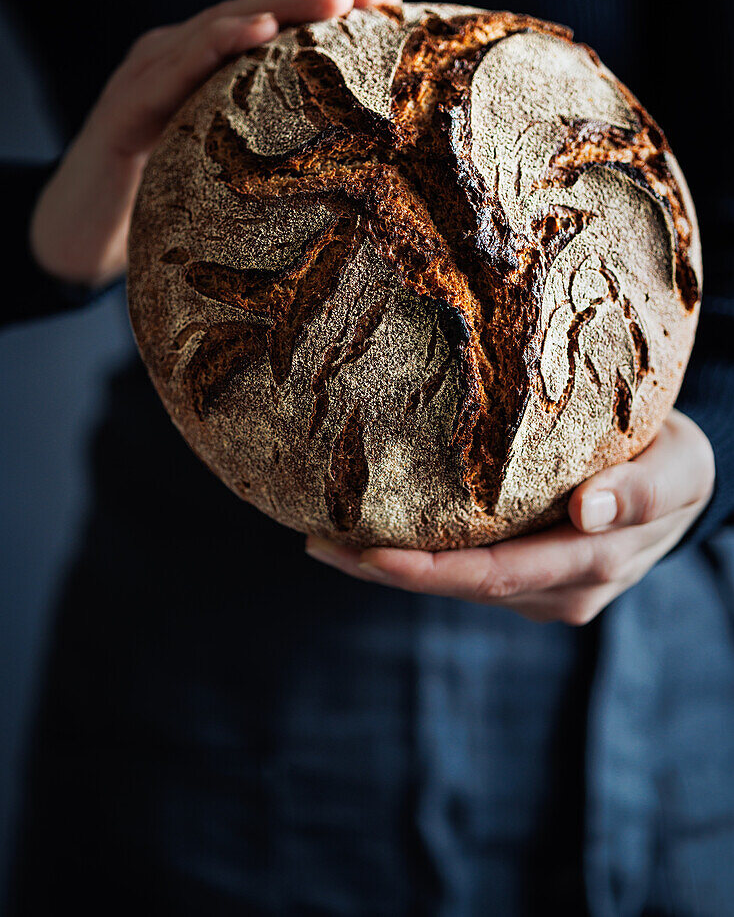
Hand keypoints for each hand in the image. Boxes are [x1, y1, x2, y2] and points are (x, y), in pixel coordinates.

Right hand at [29, 0, 402, 285]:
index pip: (277, 26)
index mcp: (211, 70)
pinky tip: (256, 31)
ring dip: (281, 7)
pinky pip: (174, 69)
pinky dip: (215, 44)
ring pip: (220, 26)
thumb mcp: (227, 169)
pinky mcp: (125, 105)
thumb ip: (271, 151)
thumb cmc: (161, 201)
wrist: (79, 234)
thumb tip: (357, 173)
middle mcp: (180, 57)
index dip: (330, 6)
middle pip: (258, 12)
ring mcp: (150, 74)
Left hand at [305, 410, 714, 624]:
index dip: (433, 572)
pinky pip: (466, 571)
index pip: (499, 575)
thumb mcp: (680, 466)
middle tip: (319, 543)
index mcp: (594, 564)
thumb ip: (642, 490)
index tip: (371, 554)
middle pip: (462, 586)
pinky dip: (418, 557)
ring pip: (457, 584)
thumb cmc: (674, 461)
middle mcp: (560, 590)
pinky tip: (370, 534)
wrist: (677, 481)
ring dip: (390, 567)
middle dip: (387, 572)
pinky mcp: (527, 577)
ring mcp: (540, 590)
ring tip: (323, 536)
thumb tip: (589, 510)